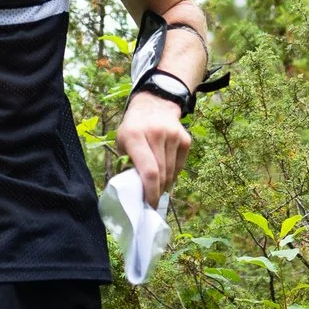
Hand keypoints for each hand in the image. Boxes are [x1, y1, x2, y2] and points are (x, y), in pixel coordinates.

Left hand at [115, 89, 192, 205]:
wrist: (154, 105)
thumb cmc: (133, 129)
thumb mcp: (122, 143)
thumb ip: (126, 165)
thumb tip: (133, 192)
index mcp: (135, 136)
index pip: (149, 171)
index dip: (150, 192)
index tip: (148, 204)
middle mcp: (156, 134)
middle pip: (162, 174)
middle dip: (157, 192)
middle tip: (151, 201)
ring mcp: (174, 135)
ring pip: (172, 172)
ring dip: (165, 185)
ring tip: (157, 188)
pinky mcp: (185, 139)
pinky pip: (180, 166)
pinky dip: (173, 175)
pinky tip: (166, 175)